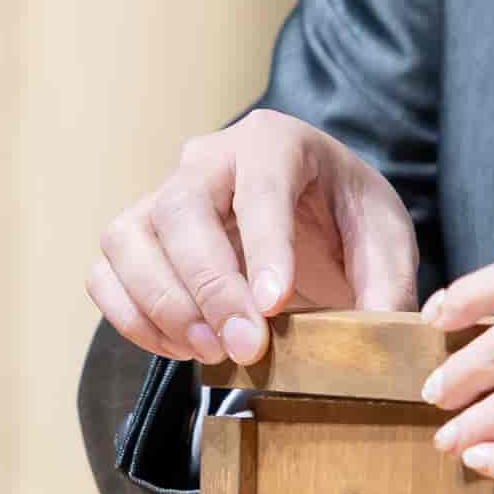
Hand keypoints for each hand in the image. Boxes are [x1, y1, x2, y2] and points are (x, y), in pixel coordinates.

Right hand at [87, 109, 417, 365]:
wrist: (313, 213)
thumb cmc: (346, 217)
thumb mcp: (385, 240)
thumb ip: (387, 284)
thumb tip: (379, 340)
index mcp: (275, 142)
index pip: (260, 187)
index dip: (263, 247)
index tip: (272, 306)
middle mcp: (209, 158)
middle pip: (181, 210)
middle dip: (209, 286)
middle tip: (246, 347)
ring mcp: (162, 194)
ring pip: (128, 238)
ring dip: (163, 304)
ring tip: (212, 352)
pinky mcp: (137, 237)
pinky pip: (106, 273)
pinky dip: (132, 317)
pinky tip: (183, 348)